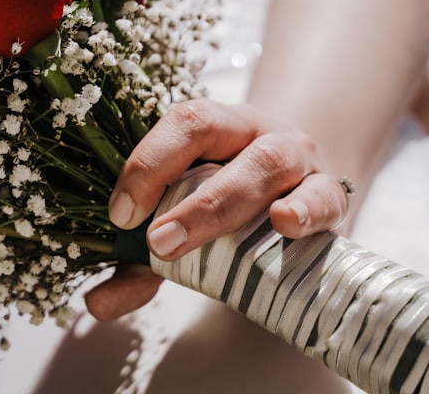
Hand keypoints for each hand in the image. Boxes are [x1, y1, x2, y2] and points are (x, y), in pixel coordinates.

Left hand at [85, 99, 353, 320]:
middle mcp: (253, 130)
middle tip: (156, 242)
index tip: (120, 215)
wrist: (301, 190)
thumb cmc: (230, 202)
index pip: (179, 124)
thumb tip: (97, 303)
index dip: (147, 164)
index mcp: (211, 126)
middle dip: (182, 193)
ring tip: (205, 239)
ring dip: (229, 203)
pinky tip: (285, 224)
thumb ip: (139, 263)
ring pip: (268, 163)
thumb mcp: (182, 223)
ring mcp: (297, 157)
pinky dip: (306, 210)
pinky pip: (325, 196)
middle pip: (218, 136)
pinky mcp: (331, 193)